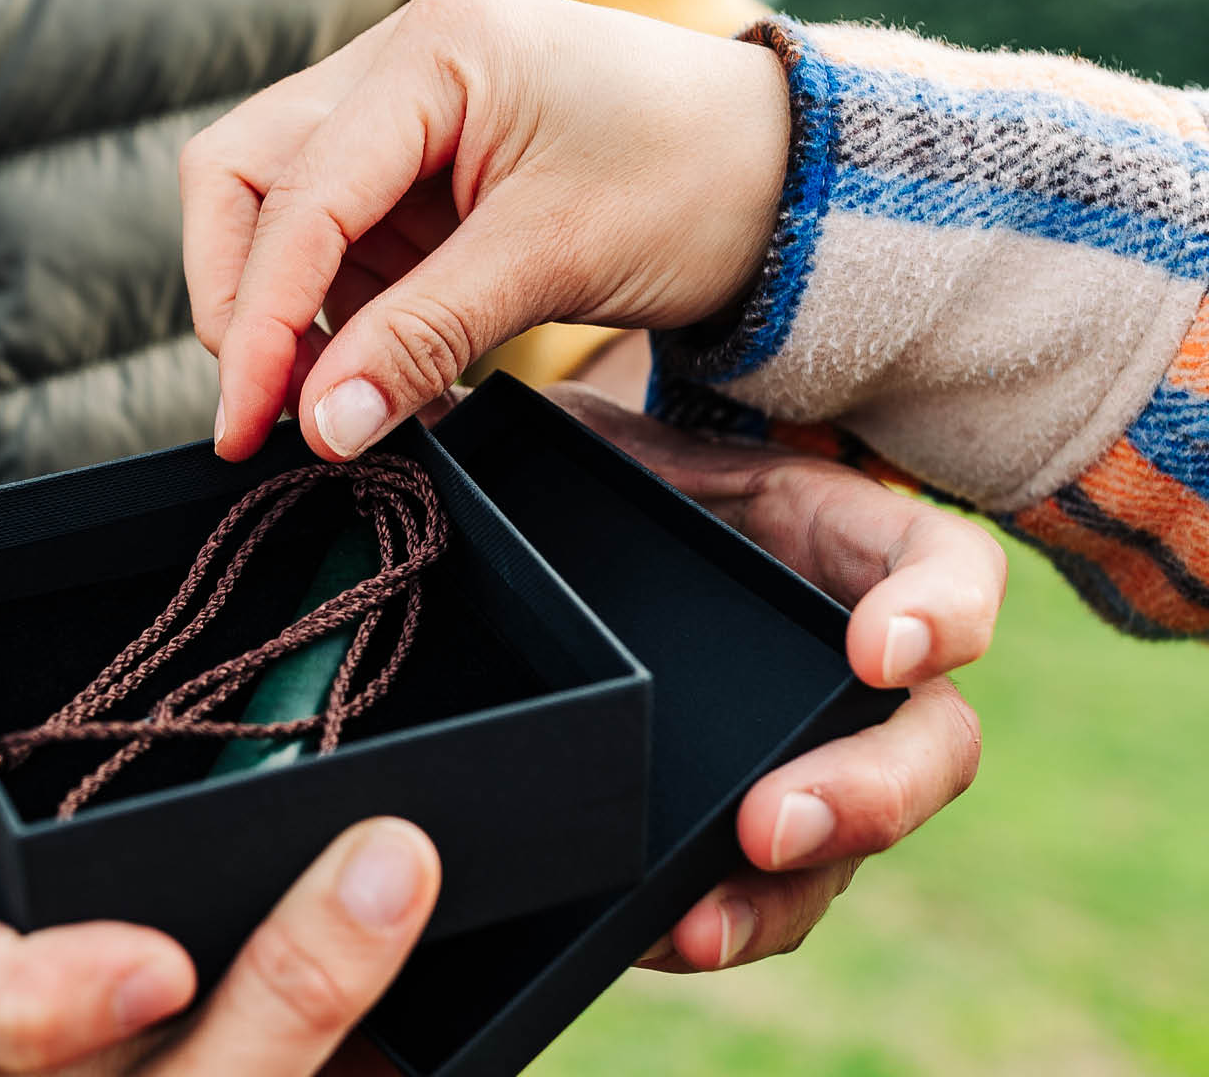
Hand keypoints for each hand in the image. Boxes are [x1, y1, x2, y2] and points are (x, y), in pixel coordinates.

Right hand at [181, 0, 788, 461]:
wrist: (780, 175)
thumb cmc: (693, 180)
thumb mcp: (552, 260)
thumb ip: (420, 339)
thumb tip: (321, 427)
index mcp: (434, 52)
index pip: (298, 195)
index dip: (257, 320)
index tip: (247, 423)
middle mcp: (397, 65)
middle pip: (244, 176)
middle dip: (241, 298)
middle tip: (266, 408)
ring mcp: (400, 114)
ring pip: (274, 211)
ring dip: (287, 315)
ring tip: (341, 403)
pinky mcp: (414, 169)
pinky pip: (335, 243)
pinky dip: (338, 315)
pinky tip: (376, 373)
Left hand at [428, 383, 1001, 971]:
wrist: (524, 561)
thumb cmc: (558, 483)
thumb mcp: (546, 439)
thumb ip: (510, 427)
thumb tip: (404, 411)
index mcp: (817, 536)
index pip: (942, 565)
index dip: (943, 610)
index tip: (881, 652)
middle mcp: (833, 652)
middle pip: (928, 740)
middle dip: (870, 791)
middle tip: (770, 823)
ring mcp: (796, 747)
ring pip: (850, 842)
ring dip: (788, 891)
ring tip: (699, 923)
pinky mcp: (737, 820)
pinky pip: (761, 897)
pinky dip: (720, 925)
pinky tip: (649, 937)